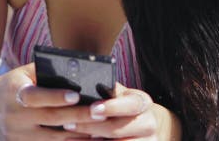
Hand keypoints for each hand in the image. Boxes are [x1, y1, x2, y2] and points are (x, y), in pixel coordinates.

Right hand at [0, 62, 100, 139]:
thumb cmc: (13, 84)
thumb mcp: (23, 72)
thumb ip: (45, 71)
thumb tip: (76, 71)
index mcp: (14, 92)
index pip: (36, 96)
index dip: (56, 97)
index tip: (76, 95)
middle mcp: (15, 116)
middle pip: (51, 119)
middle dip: (78, 116)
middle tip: (100, 112)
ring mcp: (18, 135)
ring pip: (53, 138)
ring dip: (78, 134)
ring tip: (100, 129)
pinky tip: (86, 139)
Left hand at [61, 83, 179, 139]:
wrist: (144, 126)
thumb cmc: (125, 107)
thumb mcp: (122, 96)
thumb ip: (109, 91)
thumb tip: (84, 83)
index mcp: (143, 103)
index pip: (130, 105)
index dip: (112, 107)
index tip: (92, 109)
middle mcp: (148, 124)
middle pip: (118, 130)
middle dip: (91, 127)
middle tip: (69, 124)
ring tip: (70, 137)